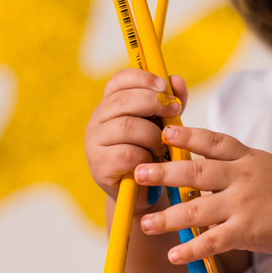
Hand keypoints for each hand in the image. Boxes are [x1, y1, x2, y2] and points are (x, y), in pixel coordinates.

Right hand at [84, 69, 185, 210]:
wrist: (144, 194)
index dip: (142, 78)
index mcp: (110, 105)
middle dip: (154, 102)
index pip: (119, 80)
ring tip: (163, 146)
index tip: (164, 85)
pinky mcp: (99, 166)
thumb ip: (170, 103)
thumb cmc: (153, 154)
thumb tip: (177, 81)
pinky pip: (127, 154)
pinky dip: (146, 157)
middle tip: (175, 110)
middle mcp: (97, 121)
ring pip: (127, 127)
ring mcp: (94, 143)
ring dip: (153, 135)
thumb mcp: (164, 125)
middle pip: (123, 100)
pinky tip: (152, 162)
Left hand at [133, 126, 271, 263]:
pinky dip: (191, 249)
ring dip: (168, 217)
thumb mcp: (263, 164)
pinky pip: (213, 241)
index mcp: (246, 157)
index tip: (162, 132)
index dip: (186, 135)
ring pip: (197, 209)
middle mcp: (241, 177)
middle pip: (196, 171)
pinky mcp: (247, 231)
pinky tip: (173, 255)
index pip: (212, 141)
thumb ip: (232, 163)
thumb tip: (195, 167)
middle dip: (164, 173)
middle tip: (138, 173)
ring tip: (146, 223)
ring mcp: (243, 204)